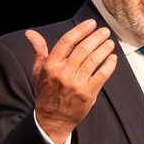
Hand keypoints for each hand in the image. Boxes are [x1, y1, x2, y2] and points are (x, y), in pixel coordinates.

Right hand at [28, 18, 115, 143]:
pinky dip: (109, 65)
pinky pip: (101, 75)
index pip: (67, 42)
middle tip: (104, 31)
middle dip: (96, 37)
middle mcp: (64, 73)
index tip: (91, 24)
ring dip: (104, 49)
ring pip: (94, 60)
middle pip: (83, 49)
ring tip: (110, 42)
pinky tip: (112, 58)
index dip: (81, 30)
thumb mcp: (38, 71)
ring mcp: (77, 84)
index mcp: (51, 66)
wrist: (52, 119)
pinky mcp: (88, 94)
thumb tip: (31, 33)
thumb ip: (38, 50)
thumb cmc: (45, 93)